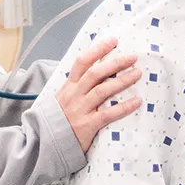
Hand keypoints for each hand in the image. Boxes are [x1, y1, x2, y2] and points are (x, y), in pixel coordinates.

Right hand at [55, 38, 140, 153]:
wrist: (46, 144)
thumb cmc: (59, 120)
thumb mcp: (63, 98)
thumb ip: (77, 86)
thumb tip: (97, 71)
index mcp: (69, 86)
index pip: (82, 62)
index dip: (98, 50)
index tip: (113, 41)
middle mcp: (74, 95)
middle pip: (95, 73)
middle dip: (115, 63)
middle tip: (132, 57)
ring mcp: (80, 110)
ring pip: (102, 91)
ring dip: (122, 81)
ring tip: (137, 74)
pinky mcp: (87, 125)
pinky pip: (108, 114)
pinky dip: (124, 107)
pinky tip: (137, 102)